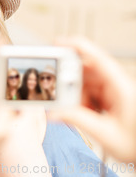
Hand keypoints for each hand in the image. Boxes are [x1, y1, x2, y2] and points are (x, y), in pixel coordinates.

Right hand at [50, 37, 135, 162]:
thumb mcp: (106, 134)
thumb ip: (78, 120)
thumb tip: (53, 111)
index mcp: (122, 87)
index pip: (98, 59)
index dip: (77, 46)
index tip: (56, 43)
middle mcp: (117, 84)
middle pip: (86, 70)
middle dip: (69, 80)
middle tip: (57, 91)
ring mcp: (113, 90)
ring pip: (85, 82)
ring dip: (75, 95)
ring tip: (77, 111)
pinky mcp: (109, 98)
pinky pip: (88, 92)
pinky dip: (80, 101)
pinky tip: (84, 114)